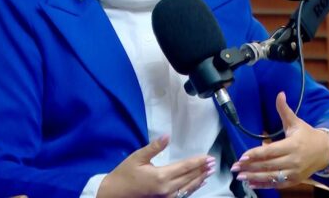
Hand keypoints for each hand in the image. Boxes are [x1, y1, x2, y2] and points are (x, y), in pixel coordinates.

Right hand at [97, 135, 215, 197]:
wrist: (115, 194)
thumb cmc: (125, 173)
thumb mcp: (137, 157)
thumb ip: (154, 147)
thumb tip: (167, 136)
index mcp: (161, 176)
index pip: (184, 167)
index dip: (197, 161)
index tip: (208, 157)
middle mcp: (167, 188)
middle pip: (189, 177)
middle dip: (202, 169)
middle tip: (213, 162)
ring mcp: (166, 196)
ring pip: (188, 187)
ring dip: (200, 179)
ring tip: (209, 171)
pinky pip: (182, 195)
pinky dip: (193, 188)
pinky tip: (199, 183)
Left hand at [231, 92, 328, 188]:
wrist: (325, 151)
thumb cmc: (307, 135)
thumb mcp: (296, 122)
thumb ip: (284, 110)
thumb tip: (280, 94)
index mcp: (292, 145)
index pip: (270, 151)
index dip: (255, 154)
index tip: (242, 156)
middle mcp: (293, 160)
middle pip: (268, 165)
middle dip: (250, 167)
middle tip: (235, 168)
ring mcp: (294, 172)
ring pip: (271, 176)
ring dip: (254, 178)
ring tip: (240, 177)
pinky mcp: (294, 180)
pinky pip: (277, 184)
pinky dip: (264, 185)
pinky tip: (252, 184)